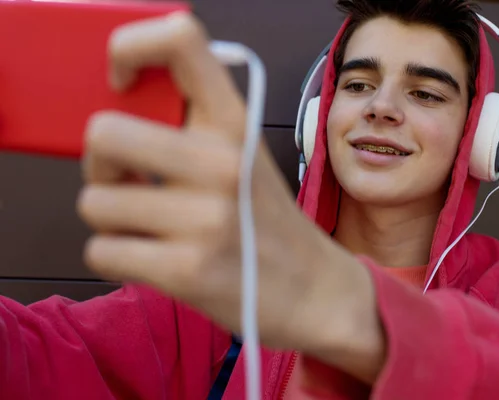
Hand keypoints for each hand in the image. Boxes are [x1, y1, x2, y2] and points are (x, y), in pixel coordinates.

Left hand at [77, 11, 383, 380]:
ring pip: (94, 201)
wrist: (315, 291)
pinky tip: (152, 260)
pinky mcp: (187, 270)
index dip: (129, 47)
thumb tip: (118, 107)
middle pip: (103, 131)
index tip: (120, 82)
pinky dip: (116, 258)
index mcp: (235, 123)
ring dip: (111, 220)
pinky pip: (102, 251)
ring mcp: (206, 218)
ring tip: (151, 230)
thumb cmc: (267, 222)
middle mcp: (222, 162)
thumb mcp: (244, 156)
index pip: (179, 40)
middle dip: (100, 164)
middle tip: (127, 182)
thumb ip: (193, 125)